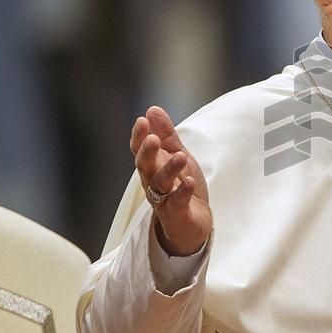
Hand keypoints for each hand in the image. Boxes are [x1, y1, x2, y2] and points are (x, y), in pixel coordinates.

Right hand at [130, 106, 212, 255]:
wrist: (193, 223)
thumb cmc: (181, 186)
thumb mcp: (177, 155)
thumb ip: (166, 134)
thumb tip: (152, 109)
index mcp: (152, 166)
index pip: (140, 150)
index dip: (139, 136)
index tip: (142, 120)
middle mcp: (153, 182)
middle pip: (145, 166)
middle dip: (147, 153)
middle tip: (153, 139)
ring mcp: (164, 199)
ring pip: (161, 183)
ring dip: (169, 169)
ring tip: (180, 156)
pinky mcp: (177, 213)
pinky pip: (177, 202)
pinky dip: (182, 192)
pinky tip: (188, 182)